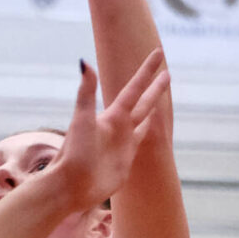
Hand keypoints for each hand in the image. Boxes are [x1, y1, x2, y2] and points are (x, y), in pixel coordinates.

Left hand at [49, 51, 171, 213]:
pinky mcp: (125, 159)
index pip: (134, 87)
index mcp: (112, 115)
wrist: (71, 185)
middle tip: (168, 71)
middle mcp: (119, 126)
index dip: (147, 70)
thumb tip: (84, 62)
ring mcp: (123, 143)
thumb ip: (86, 92)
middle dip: (155, 87)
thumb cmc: (74, 153)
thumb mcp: (81, 119)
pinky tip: (150, 124)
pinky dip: (147, 129)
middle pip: (142, 101)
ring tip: (161, 97)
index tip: (158, 52)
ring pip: (143, 118)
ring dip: (152, 106)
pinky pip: (140, 139)